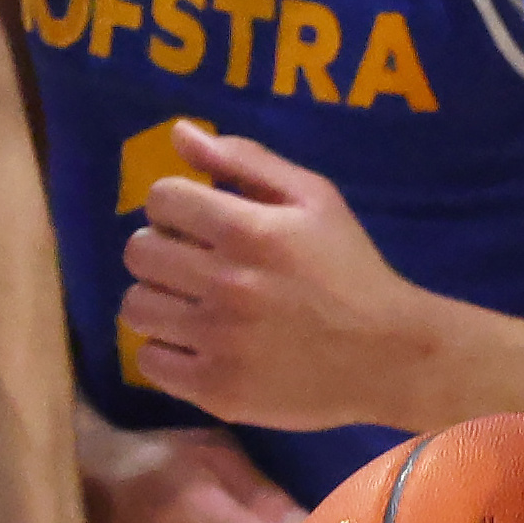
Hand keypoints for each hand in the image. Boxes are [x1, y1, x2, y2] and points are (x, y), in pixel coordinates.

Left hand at [123, 122, 440, 433]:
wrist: (388, 356)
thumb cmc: (349, 269)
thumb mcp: (314, 198)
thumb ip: (245, 160)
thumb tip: (180, 132)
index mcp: (249, 230)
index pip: (161, 198)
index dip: (174, 205)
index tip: (196, 222)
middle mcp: (227, 284)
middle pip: (139, 251)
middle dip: (161, 250)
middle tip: (192, 265)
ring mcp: (219, 341)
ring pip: (135, 307)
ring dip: (157, 300)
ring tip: (190, 305)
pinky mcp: (217, 390)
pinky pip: (150, 361)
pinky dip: (166, 351)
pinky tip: (197, 345)